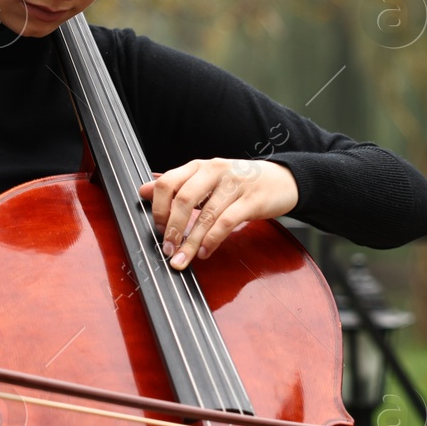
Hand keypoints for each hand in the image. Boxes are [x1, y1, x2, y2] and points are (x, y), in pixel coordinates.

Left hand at [137, 159, 297, 270]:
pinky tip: (205, 252)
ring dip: (191, 241)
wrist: (282, 180)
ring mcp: (235, 184)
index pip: (168, 183)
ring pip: (206, 214)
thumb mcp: (207, 179)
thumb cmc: (241, 182)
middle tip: (167, 249)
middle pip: (184, 199)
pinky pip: (227, 221)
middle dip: (173, 228)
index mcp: (199, 166)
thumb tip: (144, 190)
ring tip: (182, 259)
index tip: (157, 229)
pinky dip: (213, 239)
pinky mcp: (252, 200)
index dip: (158, 208)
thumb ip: (177, 184)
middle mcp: (215, 171)